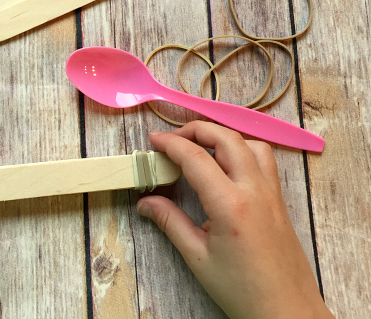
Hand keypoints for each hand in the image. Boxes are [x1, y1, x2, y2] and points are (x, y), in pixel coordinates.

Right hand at [136, 121, 333, 318]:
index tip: (153, 141)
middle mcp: (254, 190)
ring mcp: (271, 192)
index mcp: (230, 204)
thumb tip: (145, 203)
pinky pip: (264, 159)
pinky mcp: (279, 200)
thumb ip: (170, 222)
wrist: (286, 310)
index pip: (195, 157)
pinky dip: (242, 149)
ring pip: (249, 143)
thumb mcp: (197, 256)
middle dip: (195, 130)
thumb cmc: (242, 289)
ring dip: (222, 136)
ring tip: (200, 147)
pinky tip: (227, 164)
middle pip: (225, 137)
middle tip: (172, 140)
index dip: (170, 143)